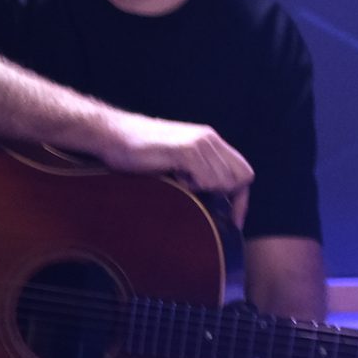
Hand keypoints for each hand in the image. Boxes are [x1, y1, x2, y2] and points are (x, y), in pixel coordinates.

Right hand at [97, 111, 252, 227]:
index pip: (244, 171)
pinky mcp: (186, 151)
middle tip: (204, 204)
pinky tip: (176, 179)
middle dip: (227, 197)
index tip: (234, 222)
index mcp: (211, 141)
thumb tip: (213, 200)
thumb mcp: (177, 159)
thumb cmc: (140, 152)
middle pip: (241, 178)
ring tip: (181, 182)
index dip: (242, 199)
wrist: (113, 135)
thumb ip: (197, 170)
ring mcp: (200, 143)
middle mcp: (210, 140)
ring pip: (224, 181)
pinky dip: (194, 186)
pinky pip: (206, 179)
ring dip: (206, 191)